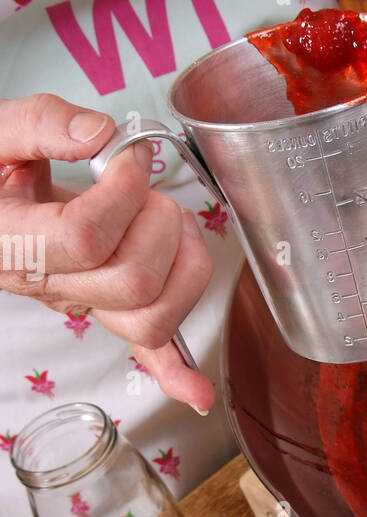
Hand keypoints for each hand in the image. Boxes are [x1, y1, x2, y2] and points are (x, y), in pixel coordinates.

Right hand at [0, 93, 215, 410]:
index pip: (86, 237)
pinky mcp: (103, 308)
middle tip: (146, 189)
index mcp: (14, 244)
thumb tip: (99, 135)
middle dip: (159, 224)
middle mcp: (48, 284)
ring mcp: (80, 302)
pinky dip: (174, 371)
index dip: (123, 192)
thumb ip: (39, 124)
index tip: (127, 157)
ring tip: (167, 225)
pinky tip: (198, 393)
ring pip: (151, 318)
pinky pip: (141, 352)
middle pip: (132, 282)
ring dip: (183, 266)